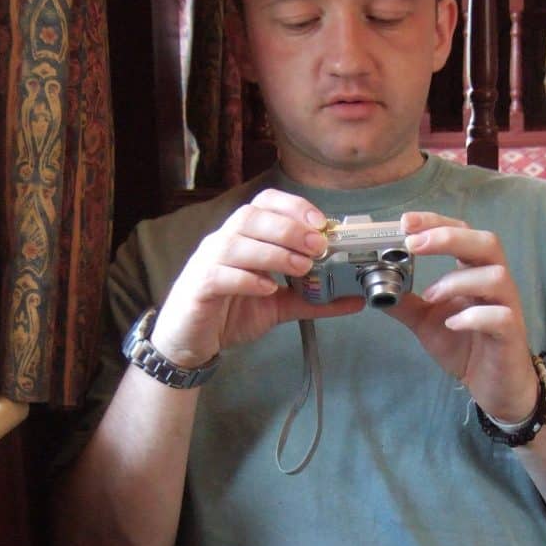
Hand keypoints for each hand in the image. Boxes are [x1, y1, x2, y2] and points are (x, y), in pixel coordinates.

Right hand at [150, 188, 362, 367]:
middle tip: (319, 247)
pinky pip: (219, 274)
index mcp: (243, 237)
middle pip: (252, 217)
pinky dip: (246, 278)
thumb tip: (355, 298)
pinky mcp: (198, 288)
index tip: (321, 223)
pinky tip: (268, 288)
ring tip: (301, 267)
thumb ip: (314, 299)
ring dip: (273, 251)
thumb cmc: (230, 313)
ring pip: (236, 242)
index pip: (265, 203)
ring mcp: (206, 262)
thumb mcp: (280, 305)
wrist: (190, 342)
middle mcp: (222, 242)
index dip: (293, 207)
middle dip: (289, 228)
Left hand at [388, 211, 538, 422]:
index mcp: (473, 272)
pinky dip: (474, 316)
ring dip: (456, 281)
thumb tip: (372, 285)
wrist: (494, 385)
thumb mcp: (426, 320)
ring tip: (430, 297)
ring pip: (495, 276)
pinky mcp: (512, 334)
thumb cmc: (465, 345)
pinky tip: (452, 323)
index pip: (462, 231)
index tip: (405, 222)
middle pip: (486, 242)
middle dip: (449, 237)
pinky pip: (501, 316)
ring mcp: (507, 306)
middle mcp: (495, 282)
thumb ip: (404, 301)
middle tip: (413, 244)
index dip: (436, 222)